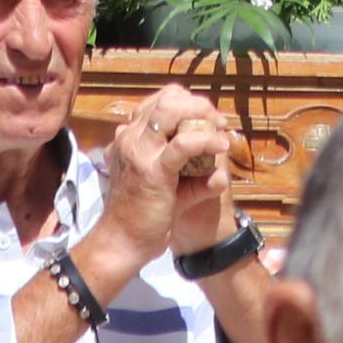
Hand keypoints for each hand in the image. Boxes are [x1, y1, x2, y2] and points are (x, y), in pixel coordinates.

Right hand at [99, 85, 235, 261]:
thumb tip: (217, 171)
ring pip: (171, 111)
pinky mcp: (153, 171)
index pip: (159, 101)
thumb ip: (184, 173)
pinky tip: (221, 147)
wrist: (122, 243)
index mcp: (129, 137)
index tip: (207, 116)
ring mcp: (139, 152)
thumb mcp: (157, 181)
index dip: (186, 102)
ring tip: (220, 128)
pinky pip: (183, 144)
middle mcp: (130, 138)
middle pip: (166, 99)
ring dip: (202, 113)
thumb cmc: (140, 214)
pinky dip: (206, 140)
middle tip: (218, 120)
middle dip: (197, 103)